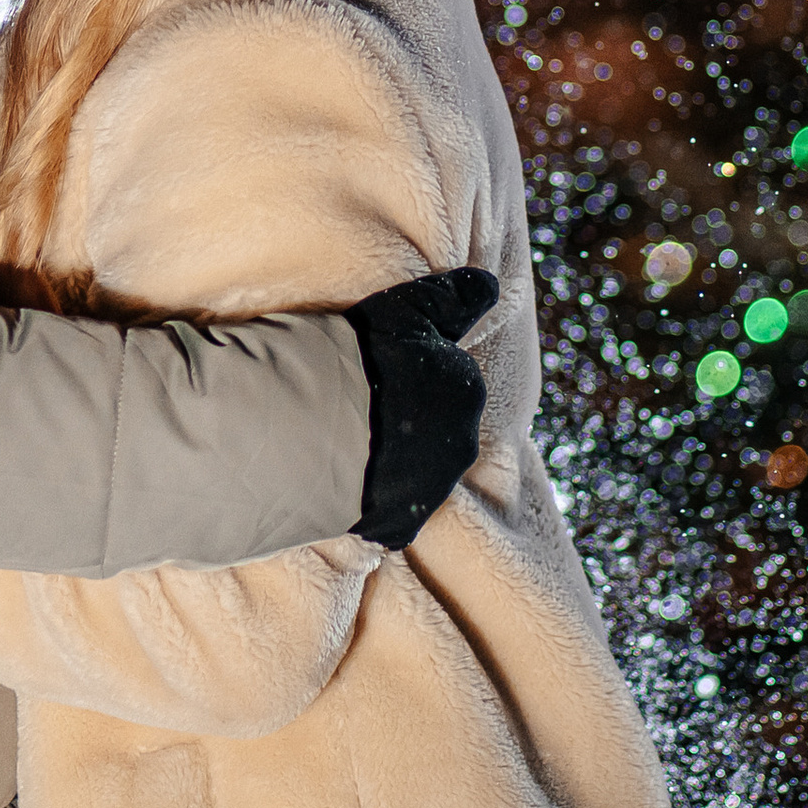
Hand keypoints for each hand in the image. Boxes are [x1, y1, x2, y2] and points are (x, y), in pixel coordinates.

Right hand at [343, 268, 493, 548]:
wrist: (316, 426)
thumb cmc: (361, 356)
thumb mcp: (409, 306)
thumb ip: (455, 297)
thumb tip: (490, 283)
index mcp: (465, 390)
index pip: (446, 377)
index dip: (411, 371)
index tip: (380, 369)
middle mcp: (459, 443)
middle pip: (437, 426)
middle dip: (408, 417)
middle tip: (360, 403)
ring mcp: (430, 488)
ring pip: (415, 470)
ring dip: (391, 457)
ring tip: (343, 439)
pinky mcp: (399, 524)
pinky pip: (390, 511)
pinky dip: (372, 498)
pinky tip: (341, 478)